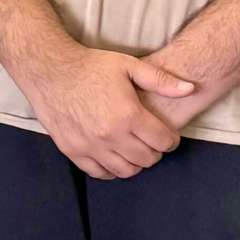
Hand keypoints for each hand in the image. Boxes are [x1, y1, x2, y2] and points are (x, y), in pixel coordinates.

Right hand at [13, 43, 195, 180]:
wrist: (48, 71)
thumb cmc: (89, 66)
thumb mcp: (128, 65)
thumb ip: (161, 80)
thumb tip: (190, 89)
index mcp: (128, 115)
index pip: (162, 142)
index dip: (170, 140)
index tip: (168, 135)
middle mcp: (110, 135)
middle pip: (147, 159)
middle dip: (155, 151)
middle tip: (151, 141)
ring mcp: (90, 146)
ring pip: (126, 170)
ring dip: (135, 162)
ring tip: (133, 149)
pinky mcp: (73, 151)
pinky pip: (100, 173)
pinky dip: (111, 169)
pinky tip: (113, 156)